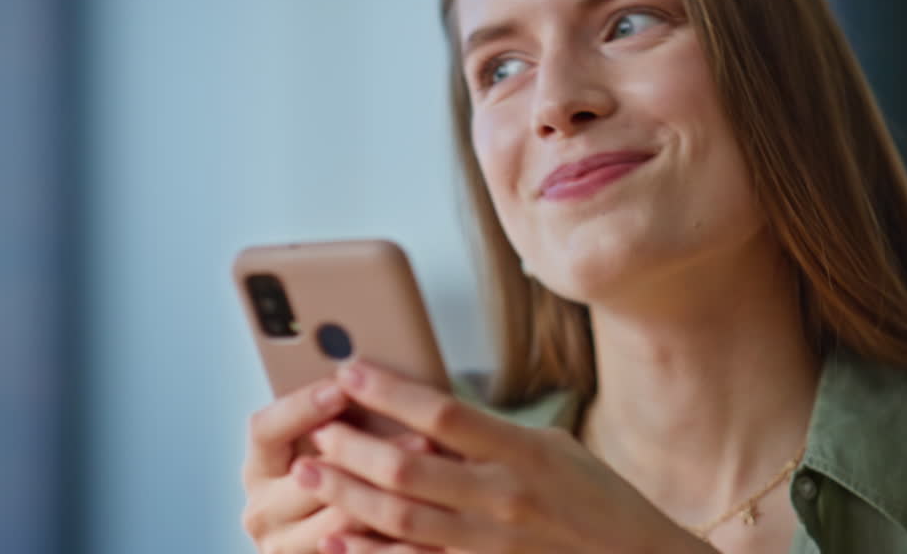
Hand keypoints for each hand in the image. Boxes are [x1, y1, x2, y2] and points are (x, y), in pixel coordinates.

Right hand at [240, 378, 436, 552]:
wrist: (320, 529)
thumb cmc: (334, 469)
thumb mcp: (322, 441)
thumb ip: (336, 413)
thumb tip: (368, 371)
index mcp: (259, 466)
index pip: (265, 429)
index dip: (302, 406)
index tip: (341, 387)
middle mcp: (263, 509)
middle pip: (309, 475)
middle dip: (367, 451)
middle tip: (420, 431)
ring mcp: (285, 546)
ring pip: (339, 521)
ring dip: (392, 495)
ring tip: (436, 471)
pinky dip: (398, 541)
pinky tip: (435, 520)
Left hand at [306, 360, 709, 553]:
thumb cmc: (599, 500)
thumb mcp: (555, 449)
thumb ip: (495, 435)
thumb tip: (431, 415)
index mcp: (523, 453)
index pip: (444, 414)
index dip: (391, 392)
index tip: (351, 370)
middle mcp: (503, 499)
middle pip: (407, 469)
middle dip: (352, 446)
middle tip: (316, 425)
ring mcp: (490, 544)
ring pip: (400, 519)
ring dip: (346, 494)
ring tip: (307, 471)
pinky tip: (336, 539)